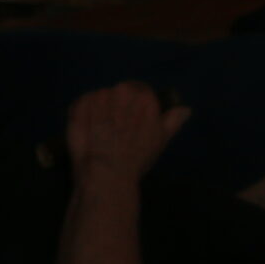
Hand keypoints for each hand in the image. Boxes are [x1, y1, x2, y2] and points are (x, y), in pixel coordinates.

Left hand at [65, 84, 190, 179]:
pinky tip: (88, 131)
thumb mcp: (160, 140)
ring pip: (101, 99)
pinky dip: (84, 115)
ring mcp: (98, 97)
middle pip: (120, 93)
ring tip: (101, 133)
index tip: (133, 120)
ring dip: (101, 110)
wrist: (106, 173)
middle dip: (118, 107)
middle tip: (117, 129)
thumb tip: (185, 109)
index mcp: (143, 97)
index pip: (140, 90)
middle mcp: (120, 91)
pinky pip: (83, 105)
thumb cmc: (137, 158)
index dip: (136, 106)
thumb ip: (172, 120)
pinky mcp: (79, 105)